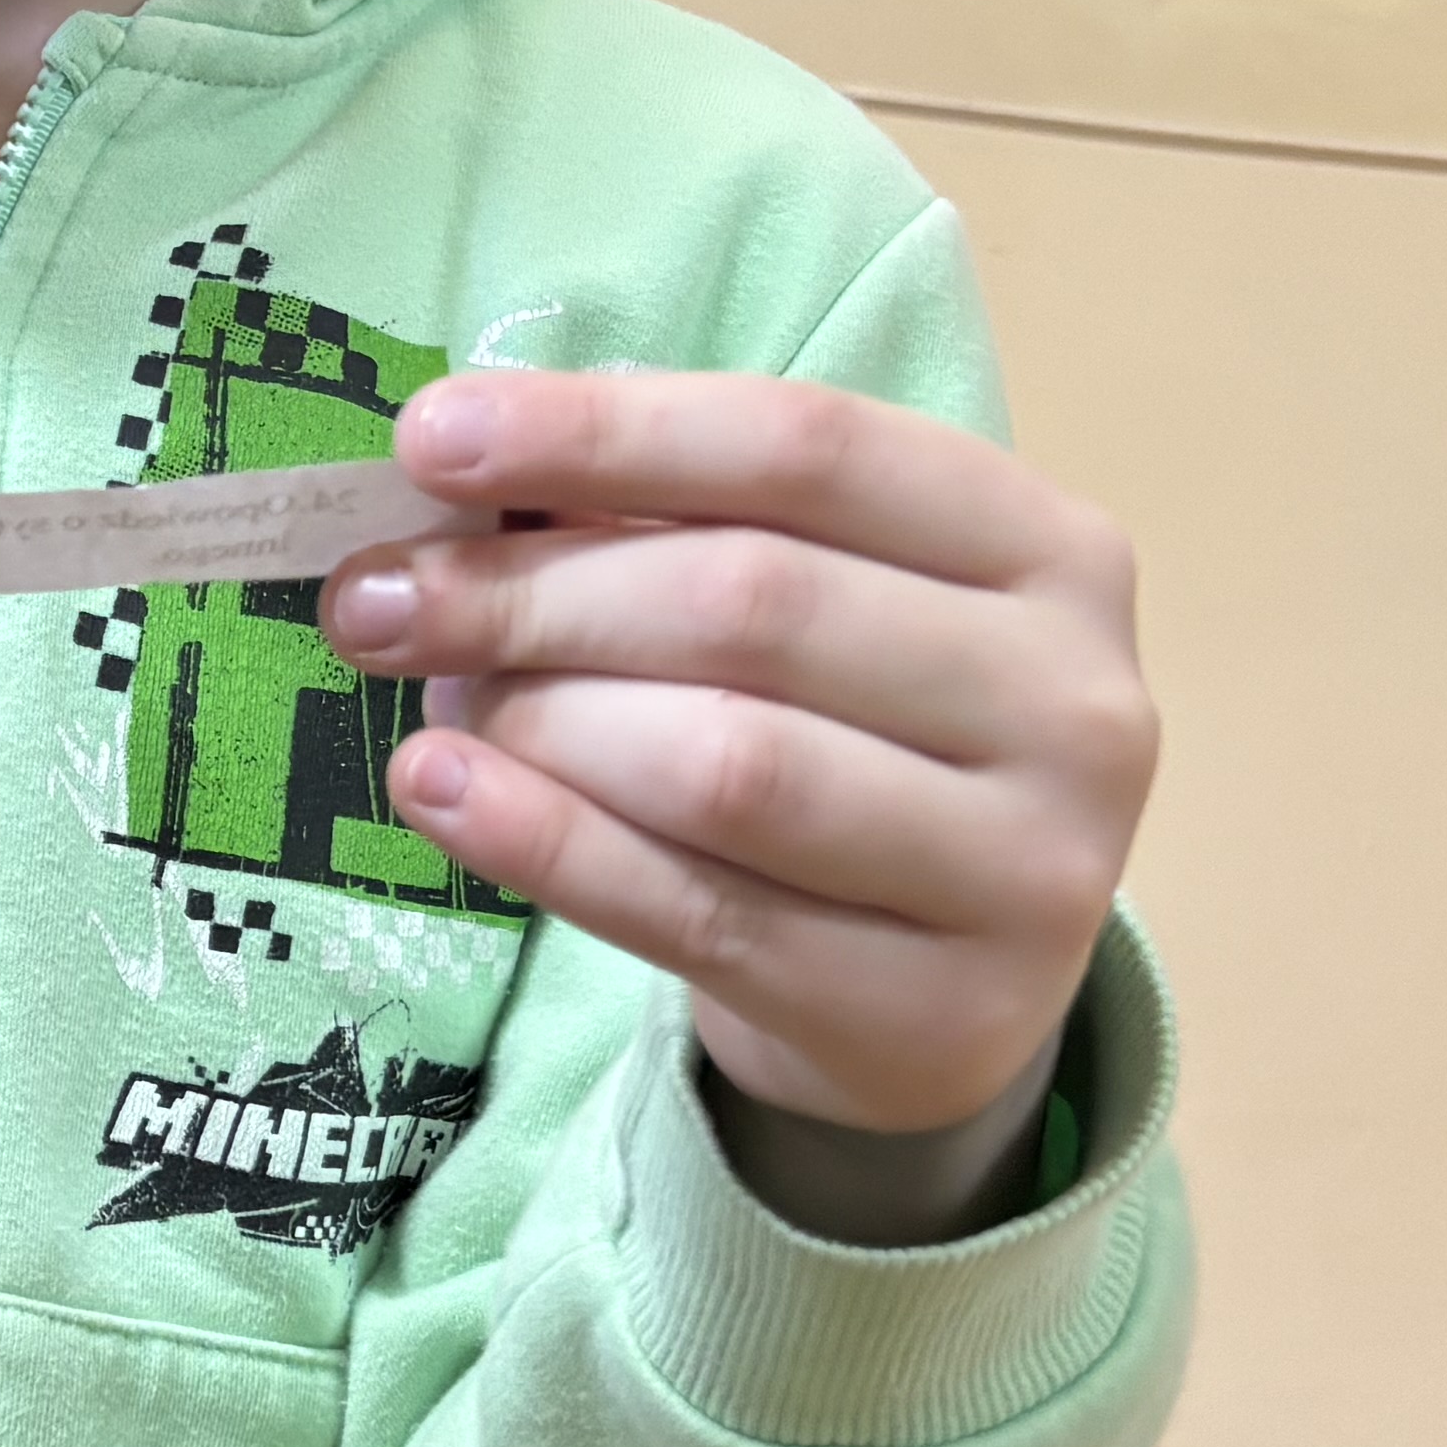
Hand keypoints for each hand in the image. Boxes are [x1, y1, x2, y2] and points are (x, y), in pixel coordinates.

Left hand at [322, 372, 1154, 1245]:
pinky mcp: (936, 1014)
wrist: (938, 990)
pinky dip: (544, 843)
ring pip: (730, 765)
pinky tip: (438, 793)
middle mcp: (1072, 700)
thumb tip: (461, 465)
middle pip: (755, 605)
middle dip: (531, 592)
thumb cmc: (849, 742)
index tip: (429, 439)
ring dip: (540, 721)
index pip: (808, 447)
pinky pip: (696, 912)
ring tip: (428, 702)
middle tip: (374, 599)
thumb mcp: (808, 607)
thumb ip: (670, 524)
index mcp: (1046, 547)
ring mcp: (1026, 871)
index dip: (604, 432)